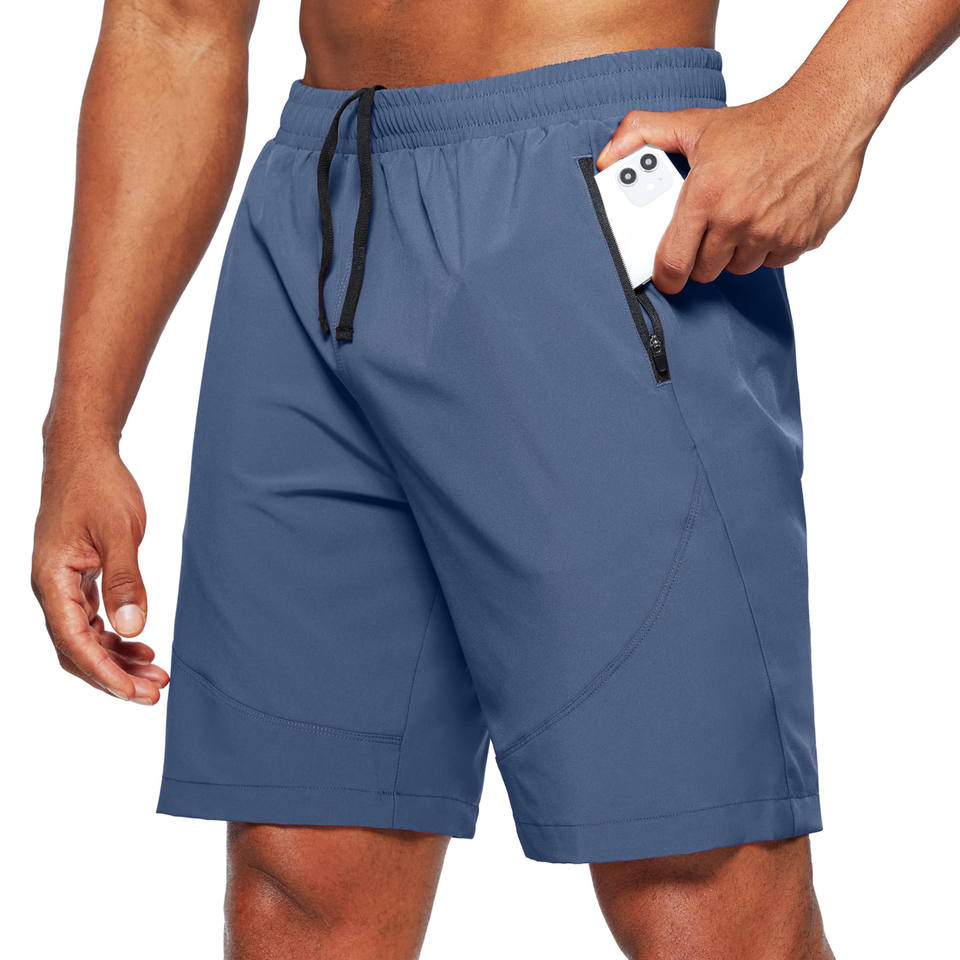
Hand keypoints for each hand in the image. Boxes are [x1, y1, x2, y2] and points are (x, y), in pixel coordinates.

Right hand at [32, 434, 168, 703]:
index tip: (136, 693)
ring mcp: (61, 585)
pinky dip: (114, 638)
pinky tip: (140, 646)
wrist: (84, 455)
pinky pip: (90, 621)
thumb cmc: (98, 486)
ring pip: (84, 639)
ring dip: (117, 660)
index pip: (74, 642)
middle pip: (77, 650)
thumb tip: (133, 627)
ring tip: (156, 673)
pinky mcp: (76, 578)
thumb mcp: (119, 532)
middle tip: (154, 693)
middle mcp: (51, 588)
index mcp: (52, 580)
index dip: (105, 672)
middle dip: (114, 676)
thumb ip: (125, 580)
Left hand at [597, 80, 870, 293]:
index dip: (665, 277)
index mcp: (706, 197)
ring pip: (740, 268)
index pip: (674, 264)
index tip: (665, 277)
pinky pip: (775, 261)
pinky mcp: (802, 239)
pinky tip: (770, 217)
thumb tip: (607, 157)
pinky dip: (770, 247)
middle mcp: (739, 220)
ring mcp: (773, 233)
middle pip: (705, 271)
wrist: (827, 115)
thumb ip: (642, 135)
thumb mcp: (694, 123)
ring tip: (741, 217)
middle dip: (701, 256)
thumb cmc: (759, 123)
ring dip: (736, 252)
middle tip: (707, 229)